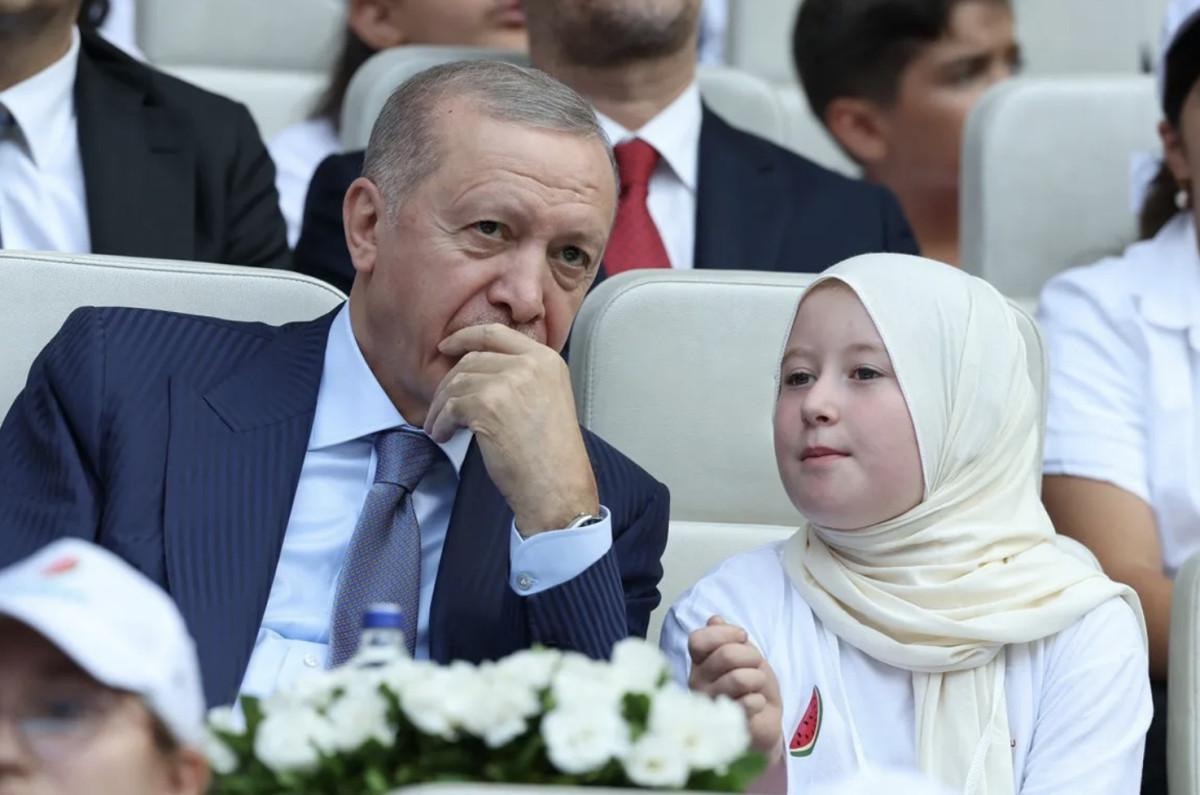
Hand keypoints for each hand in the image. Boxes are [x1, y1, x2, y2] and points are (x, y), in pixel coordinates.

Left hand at [424, 323, 598, 535]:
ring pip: (457, 383)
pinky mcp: (489, 404)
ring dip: (441, 407)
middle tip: (440, 405)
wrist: (558, 486)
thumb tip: (476, 373)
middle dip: (449, 383)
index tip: (446, 346)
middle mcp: (530, 364)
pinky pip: (451, 407)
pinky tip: (445, 435)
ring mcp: (509, 382)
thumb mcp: (546, 399)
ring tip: (440, 426)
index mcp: (546, 360)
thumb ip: (521, 377)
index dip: (465, 337)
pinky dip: (442, 422)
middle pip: (472, 359)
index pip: (496, 333)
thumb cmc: (551, 454)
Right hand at [688, 616, 782, 759]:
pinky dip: (760, 700)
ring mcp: (711, 704)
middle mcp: (699, 682)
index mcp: (699, 662)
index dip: (723, 633)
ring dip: (758, 678)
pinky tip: (757, 704)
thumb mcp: (744, 653)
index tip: (742, 637)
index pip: (697, 640)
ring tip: (757, 685)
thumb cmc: (752, 684)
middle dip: (751, 655)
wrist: (765, 719)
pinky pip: (748, 703)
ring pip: (739, 679)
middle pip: (725, 655)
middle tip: (757, 665)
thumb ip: (728, 637)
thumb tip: (714, 619)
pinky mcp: (727, 723)